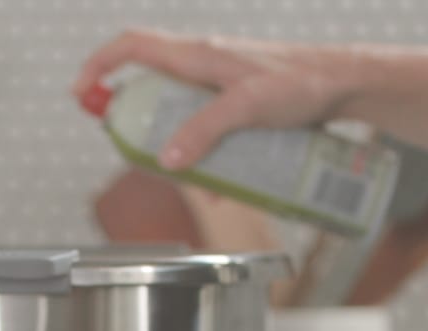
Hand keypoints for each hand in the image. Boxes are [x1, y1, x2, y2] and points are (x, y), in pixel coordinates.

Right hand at [71, 29, 361, 169]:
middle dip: (135, 118)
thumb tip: (167, 159)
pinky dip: (206, 155)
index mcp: (197, 54)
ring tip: (182, 177)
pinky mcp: (238, 104)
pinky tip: (223, 188)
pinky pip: (208, 129)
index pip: (131, 46)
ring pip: (178, 112)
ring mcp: (220, 85)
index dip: (99, 66)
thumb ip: (206, 130)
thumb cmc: (303, 83)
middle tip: (130, 148)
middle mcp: (203, 65)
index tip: (82, 94)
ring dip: (172, 143)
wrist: (345, 84)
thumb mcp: (249, 106)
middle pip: (149, 85)